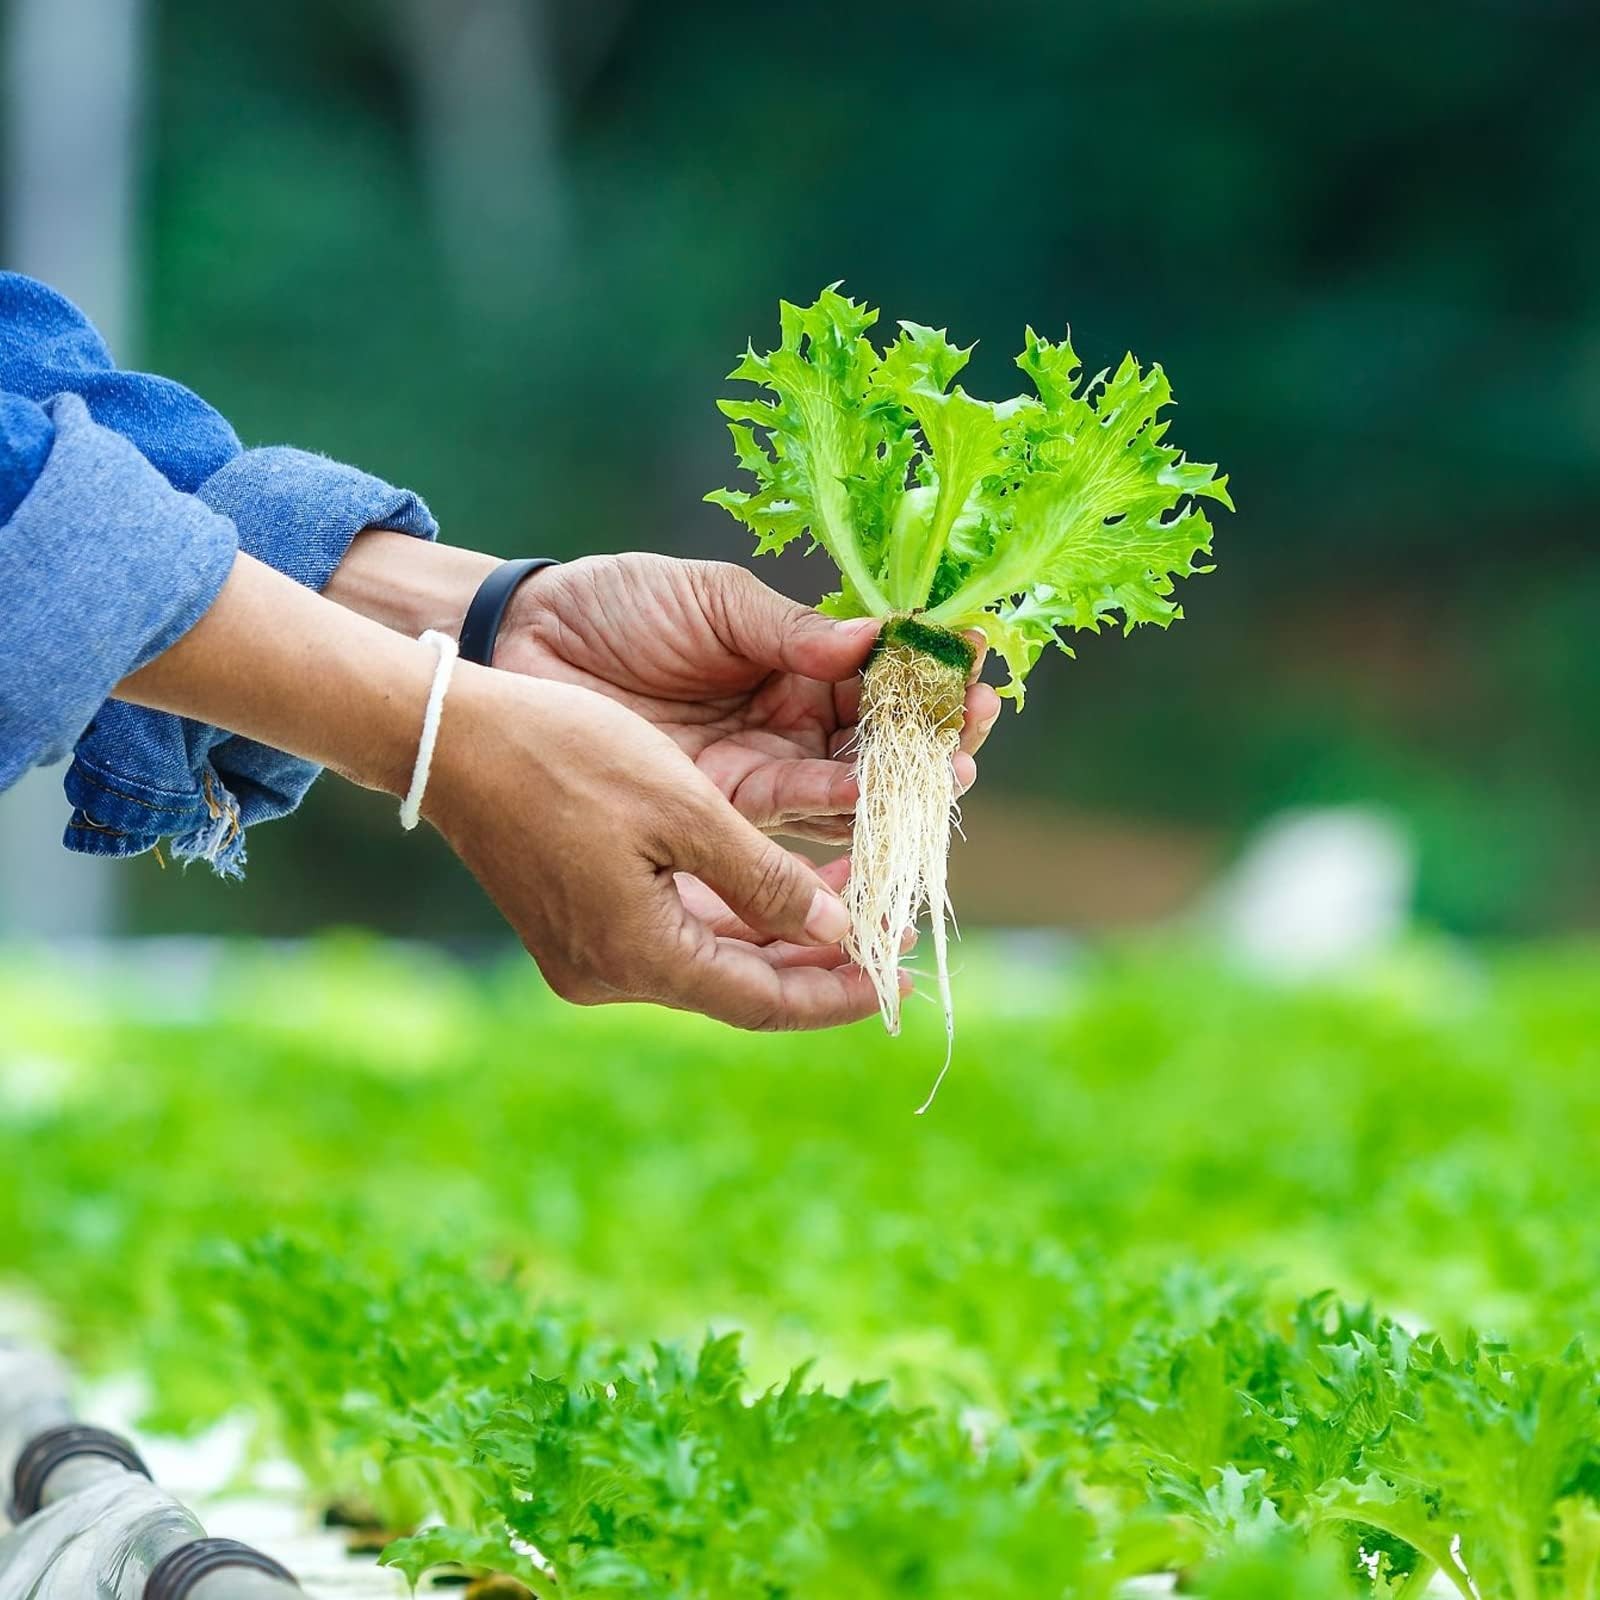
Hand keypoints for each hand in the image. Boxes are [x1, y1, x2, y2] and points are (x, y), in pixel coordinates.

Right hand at [424, 664, 892, 1028]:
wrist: (448, 735)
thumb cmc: (565, 755)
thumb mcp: (684, 809)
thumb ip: (764, 879)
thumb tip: (834, 933)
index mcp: (638, 956)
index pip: (764, 999)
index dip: (839, 992)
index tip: (900, 978)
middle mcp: (610, 974)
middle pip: (741, 987)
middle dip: (819, 965)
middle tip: (893, 939)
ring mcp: (587, 954)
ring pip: (710, 960)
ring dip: (779, 938)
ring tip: (854, 907)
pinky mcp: (575, 925)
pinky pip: (675, 935)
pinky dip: (731, 917)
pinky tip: (778, 890)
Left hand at [493, 554, 1001, 842]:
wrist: (524, 644)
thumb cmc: (618, 605)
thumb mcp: (713, 601)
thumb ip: (790, 630)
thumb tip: (876, 640)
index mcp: (796, 664)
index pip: (881, 678)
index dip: (929, 674)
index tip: (980, 662)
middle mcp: (788, 725)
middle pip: (878, 741)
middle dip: (932, 736)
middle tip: (978, 726)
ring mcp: (758, 771)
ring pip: (844, 786)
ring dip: (898, 782)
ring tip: (950, 769)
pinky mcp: (720, 811)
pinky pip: (788, 816)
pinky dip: (833, 810)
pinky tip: (871, 797)